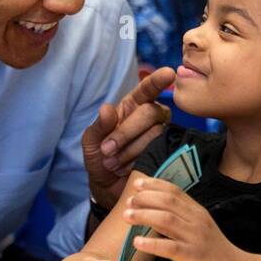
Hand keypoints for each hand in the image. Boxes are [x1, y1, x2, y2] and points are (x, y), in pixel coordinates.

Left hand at [81, 67, 173, 210]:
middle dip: (125, 133)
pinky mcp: (168, 155)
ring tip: (112, 164)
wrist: (107, 188)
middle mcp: (152, 118)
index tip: (168, 72)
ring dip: (129, 151)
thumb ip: (98, 126)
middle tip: (106, 151)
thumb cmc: (100, 159)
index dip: (157, 81)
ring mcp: (162, 136)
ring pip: (155, 134)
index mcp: (132, 107)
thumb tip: (107, 109)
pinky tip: (127, 170)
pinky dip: (139, 161)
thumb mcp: (91, 142)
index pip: (147, 90)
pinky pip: (161, 153)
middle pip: (149, 113)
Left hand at [123, 176, 242, 260]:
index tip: (136, 184)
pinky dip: (152, 243)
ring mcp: (196, 238)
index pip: (174, 191)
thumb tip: (153, 210)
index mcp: (197, 212)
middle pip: (168, 202)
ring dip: (143, 216)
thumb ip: (181, 218)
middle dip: (145, 199)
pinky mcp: (194, 257)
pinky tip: (137, 242)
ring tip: (127, 216)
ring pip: (166, 220)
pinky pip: (170, 247)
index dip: (154, 185)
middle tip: (128, 203)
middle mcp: (197, 221)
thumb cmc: (213, 252)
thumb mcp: (199, 229)